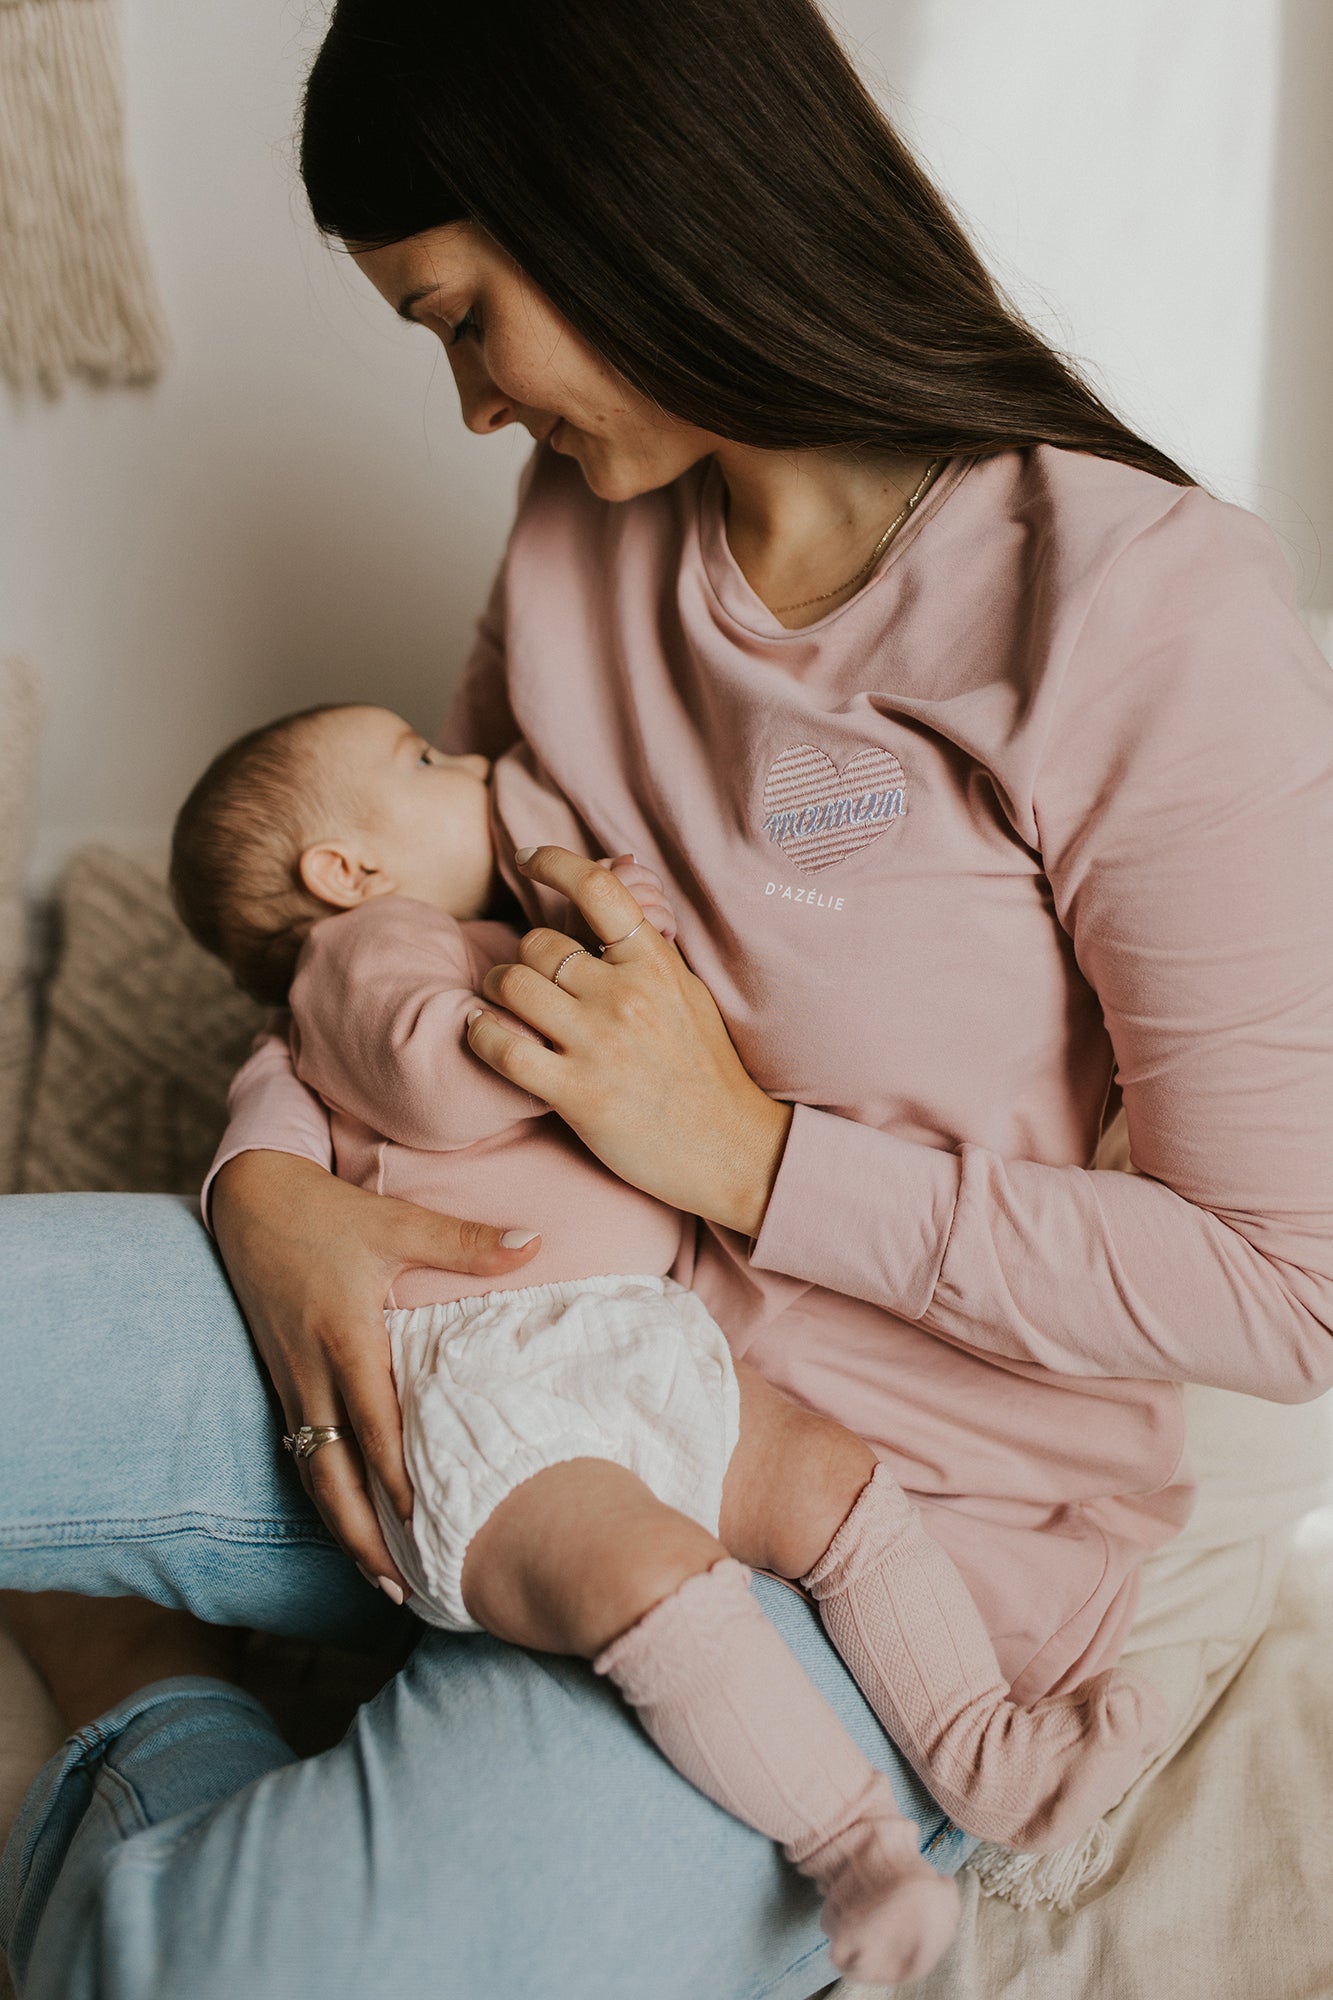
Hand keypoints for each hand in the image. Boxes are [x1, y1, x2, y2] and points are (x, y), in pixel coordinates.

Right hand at [210, 1152, 541, 1593]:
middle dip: (362, 1536)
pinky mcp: (282, 1381)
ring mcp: (291, 1381)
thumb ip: (467, 1242)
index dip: (395, 1479)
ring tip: (378, 1579)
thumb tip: (535, 1243)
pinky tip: (350, 1523)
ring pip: (313, 1473)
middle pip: (332, 1473)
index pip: (372, 1424)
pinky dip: (326, 1495)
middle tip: (399, 1589)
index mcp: (346, 1338)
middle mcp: (312, 1372)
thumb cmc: (326, 1213)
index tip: (423, 1526)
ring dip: (342, 1528)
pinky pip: (302, 1452)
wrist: (248, 1201)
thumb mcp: (397, 1223)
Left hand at [467, 845, 792, 1233]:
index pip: (597, 887)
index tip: (529, 858)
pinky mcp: (575, 1094)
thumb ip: (646, 952)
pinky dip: (482, 1034)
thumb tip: (615, 900)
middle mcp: (625, 995)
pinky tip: (486, 1033)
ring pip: (512, 984)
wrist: (730, 1148)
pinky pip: (501, 1046)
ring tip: (502, 1004)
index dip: (552, 861)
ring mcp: (598, 1044)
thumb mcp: (688, 994)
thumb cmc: (707, 1070)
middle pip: (538, 943)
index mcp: (655, 963)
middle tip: (525, 977)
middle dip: (522, 956)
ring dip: (496, 990)